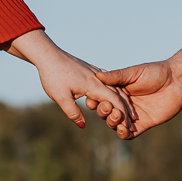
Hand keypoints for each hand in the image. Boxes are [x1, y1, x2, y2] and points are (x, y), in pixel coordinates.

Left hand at [7, 29, 135, 129]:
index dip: (123, 114)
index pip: (115, 101)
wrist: (48, 54)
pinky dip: (116, 91)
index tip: (128, 126)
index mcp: (93, 85)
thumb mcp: (60, 97)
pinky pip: (109, 82)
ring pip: (116, 87)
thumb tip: (83, 126)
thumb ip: (73, 112)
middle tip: (133, 123)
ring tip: (129, 112)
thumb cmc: (53, 76)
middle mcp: (98, 78)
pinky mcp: (91, 70)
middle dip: (127, 109)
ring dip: (124, 100)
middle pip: (119, 94)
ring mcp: (95, 73)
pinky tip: (116, 95)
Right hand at [94, 61, 181, 138]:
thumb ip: (117, 76)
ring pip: (115, 124)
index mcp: (118, 91)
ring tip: (118, 117)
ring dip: (113, 122)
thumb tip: (98, 76)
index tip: (93, 101)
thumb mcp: (134, 72)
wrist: (177, 81)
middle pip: (106, 113)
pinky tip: (123, 130)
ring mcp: (132, 115)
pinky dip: (124, 134)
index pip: (101, 99)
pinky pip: (130, 134)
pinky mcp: (143, 124)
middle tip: (108, 108)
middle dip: (104, 112)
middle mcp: (123, 104)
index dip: (95, 101)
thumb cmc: (156, 72)